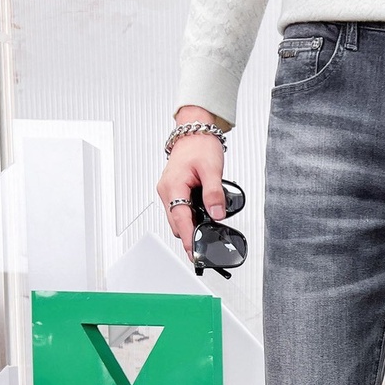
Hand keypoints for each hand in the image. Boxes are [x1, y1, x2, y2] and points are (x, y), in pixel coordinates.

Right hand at [156, 106, 227, 262]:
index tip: (194, 254)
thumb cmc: (200, 145)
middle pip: (176, 224)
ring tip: (204, 237)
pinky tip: (200, 221)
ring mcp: (168, 192)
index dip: (188, 239)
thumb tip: (217, 214)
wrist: (194, 131)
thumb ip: (214, 194)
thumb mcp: (212, 169)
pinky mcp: (173, 191)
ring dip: (189, 228)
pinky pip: (179, 211)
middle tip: (204, 250)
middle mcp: (167, 191)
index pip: (180, 220)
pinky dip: (189, 218)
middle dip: (189, 237)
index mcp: (173, 186)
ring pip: (177, 219)